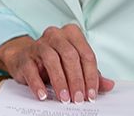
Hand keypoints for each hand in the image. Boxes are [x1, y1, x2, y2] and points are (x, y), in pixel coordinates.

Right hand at [0, 24, 115, 102]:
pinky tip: (44, 95)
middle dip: (76, 80)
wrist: (24, 58)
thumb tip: (109, 85)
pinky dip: (38, 84)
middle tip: (78, 98)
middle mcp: (56, 35)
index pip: (86, 54)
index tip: (91, 94)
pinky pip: (32, 69)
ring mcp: (39, 44)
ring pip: (52, 59)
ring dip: (60, 81)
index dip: (91, 76)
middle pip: (70, 56)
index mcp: (72, 34)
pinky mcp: (25, 56)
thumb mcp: (74, 67)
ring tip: (64, 98)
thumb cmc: (53, 61)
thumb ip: (92, 75)